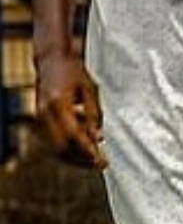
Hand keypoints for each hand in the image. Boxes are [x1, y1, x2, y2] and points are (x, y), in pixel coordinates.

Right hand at [35, 50, 104, 168]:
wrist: (51, 59)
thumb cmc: (73, 71)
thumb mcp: (91, 90)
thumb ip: (94, 114)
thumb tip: (98, 138)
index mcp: (58, 103)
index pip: (73, 136)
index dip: (88, 151)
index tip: (102, 161)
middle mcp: (45, 112)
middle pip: (61, 147)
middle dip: (80, 159)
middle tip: (100, 164)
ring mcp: (39, 116)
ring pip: (55, 147)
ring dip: (74, 156)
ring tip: (94, 159)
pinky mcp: (40, 118)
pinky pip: (53, 139)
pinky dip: (68, 146)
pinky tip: (85, 145)